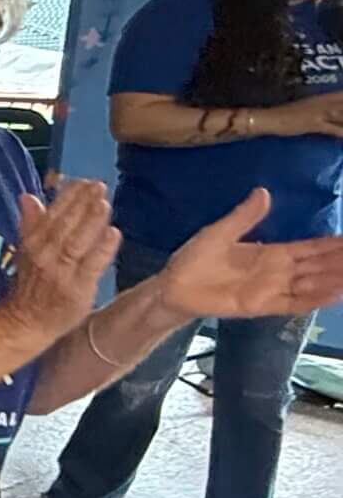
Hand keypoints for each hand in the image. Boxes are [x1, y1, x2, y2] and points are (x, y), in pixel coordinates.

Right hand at [4, 179, 119, 341]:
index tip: (83, 181)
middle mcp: (46, 254)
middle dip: (82, 202)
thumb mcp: (26, 252)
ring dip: (91, 220)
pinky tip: (113, 233)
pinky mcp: (78, 288)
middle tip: (99, 185)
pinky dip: (102, 248)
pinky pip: (92, 264)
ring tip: (104, 202)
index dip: (68, 196)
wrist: (27, 323)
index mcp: (33, 243)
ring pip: (77, 241)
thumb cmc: (31, 287)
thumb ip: (30, 224)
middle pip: (65, 224)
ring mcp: (61, 271)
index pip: (52, 214)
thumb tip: (28, 196)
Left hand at [160, 189, 342, 318]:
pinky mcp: (261, 306)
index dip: (333, 244)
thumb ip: (244, 216)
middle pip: (318, 265)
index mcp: (271, 252)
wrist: (172, 287)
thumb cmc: (194, 259)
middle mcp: (278, 271)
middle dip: (341, 261)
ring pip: (313, 284)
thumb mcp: (220, 232)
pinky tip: (336, 293)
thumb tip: (264, 192)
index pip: (310, 247)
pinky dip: (315, 298)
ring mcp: (272, 289)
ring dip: (335, 279)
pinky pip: (294, 302)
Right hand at [271, 92, 342, 138]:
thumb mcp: (305, 109)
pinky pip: (334, 129)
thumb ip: (320, 108)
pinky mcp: (315, 123)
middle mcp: (324, 103)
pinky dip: (342, 133)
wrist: (270, 118)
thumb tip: (330, 114)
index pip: (342, 95)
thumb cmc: (285, 114)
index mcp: (322, 97)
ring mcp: (320, 113)